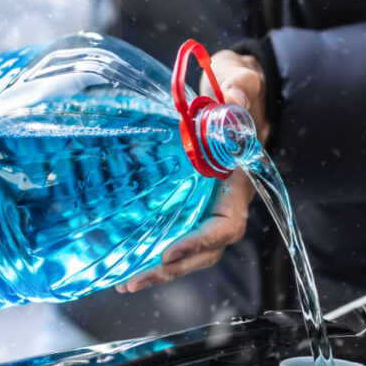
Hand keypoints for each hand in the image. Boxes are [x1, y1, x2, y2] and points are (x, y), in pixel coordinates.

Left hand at [117, 50, 267, 292]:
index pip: (227, 225)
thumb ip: (240, 90)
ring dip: (158, 268)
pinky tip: (123, 259)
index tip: (170, 250)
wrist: (233, 98)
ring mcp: (205, 205)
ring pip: (188, 250)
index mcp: (239, 184)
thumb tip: (233, 97)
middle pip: (205, 251)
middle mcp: (224, 202)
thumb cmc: (238, 94)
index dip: (201, 242)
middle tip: (134, 279)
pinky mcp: (186, 202)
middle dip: (172, 268)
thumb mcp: (241, 84)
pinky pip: (172, 232)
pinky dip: (151, 249)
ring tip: (124, 280)